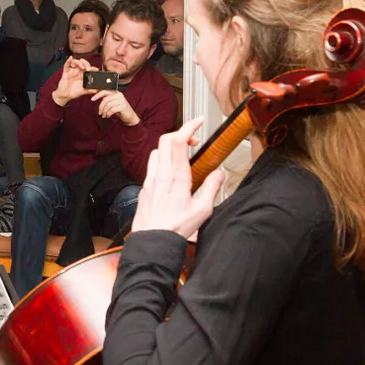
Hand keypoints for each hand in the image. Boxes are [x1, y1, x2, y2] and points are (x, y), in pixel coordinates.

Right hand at [51, 57, 98, 107]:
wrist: (65, 95)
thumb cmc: (74, 92)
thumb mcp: (82, 91)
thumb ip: (88, 90)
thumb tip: (95, 90)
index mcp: (83, 75)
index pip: (88, 69)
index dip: (92, 68)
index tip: (96, 69)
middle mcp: (78, 72)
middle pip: (83, 63)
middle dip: (86, 64)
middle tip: (88, 69)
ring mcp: (72, 71)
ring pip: (75, 62)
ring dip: (79, 63)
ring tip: (82, 67)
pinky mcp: (66, 72)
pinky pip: (66, 65)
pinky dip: (68, 60)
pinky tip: (71, 57)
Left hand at [92, 90, 139, 125]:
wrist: (130, 116)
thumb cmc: (119, 109)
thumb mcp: (112, 103)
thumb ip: (106, 100)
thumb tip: (95, 98)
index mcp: (115, 92)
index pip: (104, 91)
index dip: (97, 95)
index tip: (92, 99)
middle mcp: (119, 94)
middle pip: (105, 99)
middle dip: (101, 107)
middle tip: (99, 113)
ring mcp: (121, 100)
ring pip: (108, 105)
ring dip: (104, 112)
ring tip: (104, 115)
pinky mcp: (123, 106)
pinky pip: (112, 110)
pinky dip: (108, 114)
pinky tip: (108, 116)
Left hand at [131, 117, 224, 238]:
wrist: (152, 242)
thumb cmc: (174, 229)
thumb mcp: (202, 210)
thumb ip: (212, 188)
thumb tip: (219, 173)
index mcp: (176, 177)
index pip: (178, 141)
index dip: (188, 126)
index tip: (198, 122)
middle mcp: (160, 175)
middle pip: (165, 140)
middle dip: (181, 134)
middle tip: (193, 140)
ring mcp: (150, 180)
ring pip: (157, 152)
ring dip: (170, 148)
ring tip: (182, 157)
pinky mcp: (145, 188)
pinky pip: (151, 166)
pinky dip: (162, 162)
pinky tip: (170, 174)